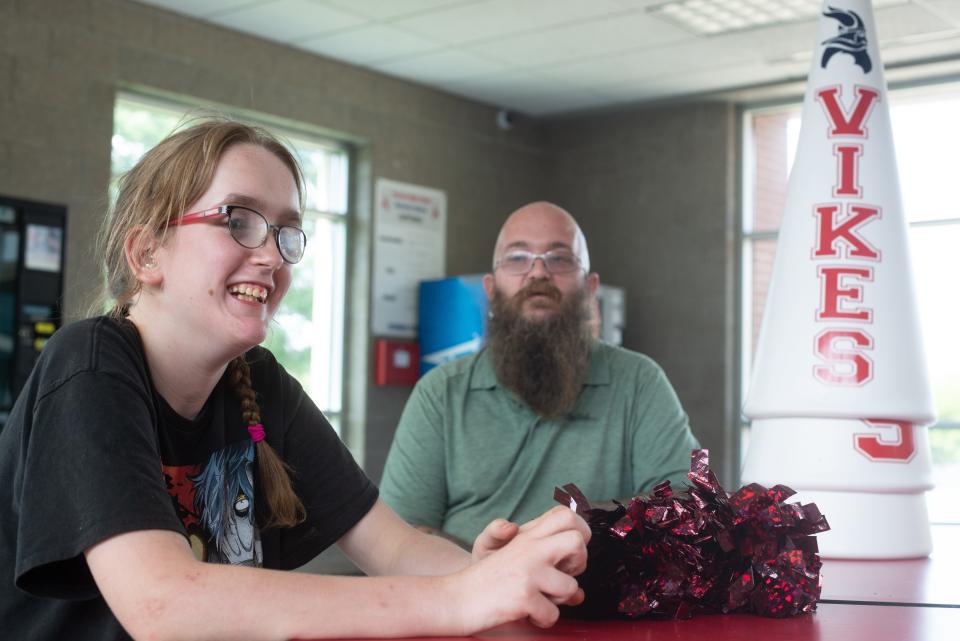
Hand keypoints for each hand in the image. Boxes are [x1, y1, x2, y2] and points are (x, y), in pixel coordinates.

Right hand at [449, 506, 589, 633]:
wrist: (456, 598)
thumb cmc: (488, 581)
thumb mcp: (513, 556)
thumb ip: (545, 562)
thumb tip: (580, 592)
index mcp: (527, 535)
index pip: (565, 516)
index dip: (580, 531)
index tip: (571, 551)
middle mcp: (530, 548)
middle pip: (577, 541)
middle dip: (579, 563)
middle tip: (563, 574)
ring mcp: (528, 572)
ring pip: (571, 587)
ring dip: (558, 601)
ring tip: (540, 600)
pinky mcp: (524, 596)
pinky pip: (552, 614)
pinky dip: (541, 620)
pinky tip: (528, 613)